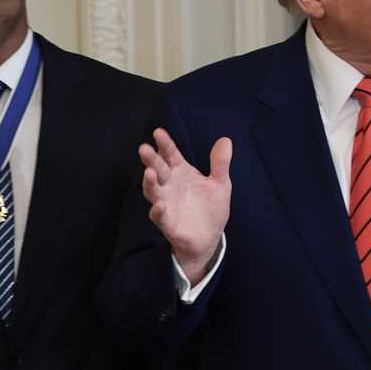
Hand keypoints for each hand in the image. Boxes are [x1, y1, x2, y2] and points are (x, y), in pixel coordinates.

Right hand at [139, 128, 231, 283]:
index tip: (158, 132)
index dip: (165, 144)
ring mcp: (166, 203)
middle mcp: (170, 185)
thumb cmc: (210, 208)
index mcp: (181, 172)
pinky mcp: (167, 223)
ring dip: (149, 183)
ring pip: (153, 191)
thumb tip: (226, 140)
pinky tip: (159, 205)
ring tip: (149, 173)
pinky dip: (158, 211)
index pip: (171, 155)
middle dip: (151, 159)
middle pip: (158, 169)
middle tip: (144, 148)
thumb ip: (220, 164)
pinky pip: (159, 216)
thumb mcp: (220, 184)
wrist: (209, 238)